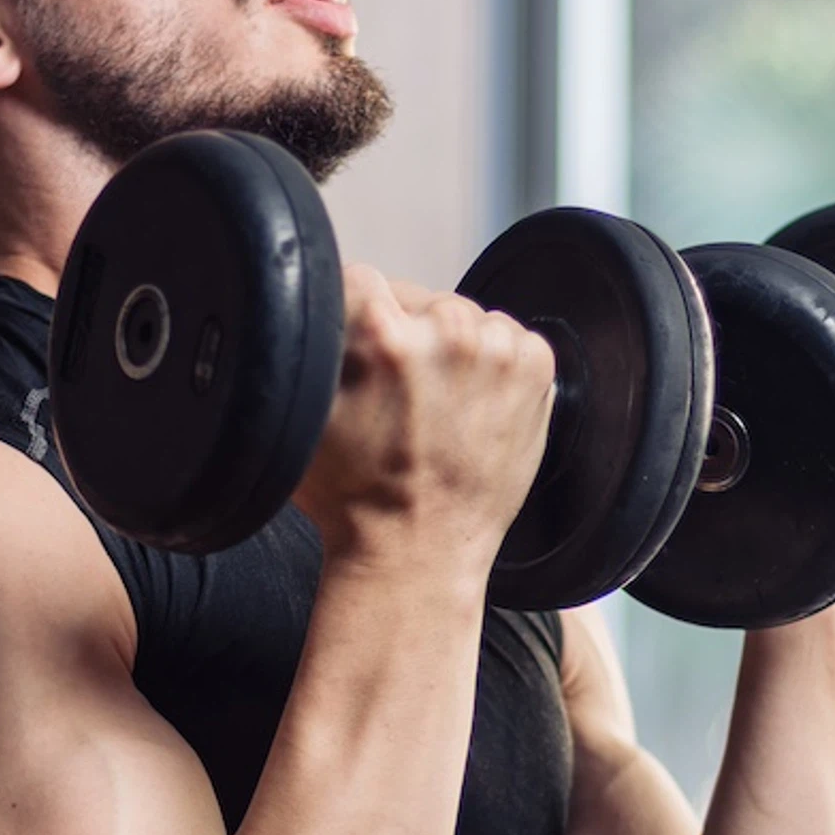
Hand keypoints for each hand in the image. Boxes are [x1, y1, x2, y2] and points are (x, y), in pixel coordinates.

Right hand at [292, 263, 556, 570]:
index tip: (362, 355)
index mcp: (378, 332)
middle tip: (401, 397)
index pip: (362, 280)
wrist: (418, 554)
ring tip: (437, 409)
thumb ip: (307, 342)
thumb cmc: (351, 495)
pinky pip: (506, 340)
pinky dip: (493, 367)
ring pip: (464, 319)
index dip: (356, 317)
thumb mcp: (299, 412)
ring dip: (453, 351)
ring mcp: (497, 349)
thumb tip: (308, 295)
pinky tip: (469, 411)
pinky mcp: (534, 367)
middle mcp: (444, 330)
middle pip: (418, 297)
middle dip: (407, 336)